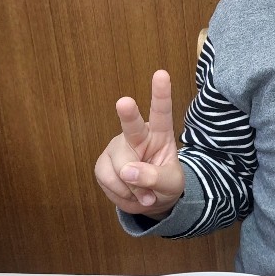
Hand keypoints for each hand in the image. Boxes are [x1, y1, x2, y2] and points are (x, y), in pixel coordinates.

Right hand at [93, 70, 184, 216]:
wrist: (151, 201)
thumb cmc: (165, 184)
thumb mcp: (171, 184)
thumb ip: (156, 177)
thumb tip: (128, 171)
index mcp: (161, 133)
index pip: (162, 112)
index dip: (161, 94)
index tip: (161, 74)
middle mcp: (137, 135)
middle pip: (132, 125)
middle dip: (128, 113)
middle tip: (125, 102)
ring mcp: (117, 148)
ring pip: (120, 167)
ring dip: (133, 188)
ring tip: (144, 193)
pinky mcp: (103, 163)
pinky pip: (108, 179)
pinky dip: (120, 193)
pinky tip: (129, 193)